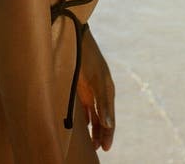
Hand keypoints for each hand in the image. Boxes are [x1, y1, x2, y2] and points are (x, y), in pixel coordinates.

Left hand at [77, 28, 114, 151]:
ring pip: (95, 114)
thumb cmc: (87, 57)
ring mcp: (91, 89)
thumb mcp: (97, 80)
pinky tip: (84, 128)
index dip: (108, 133)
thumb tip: (109, 125)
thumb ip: (103, 102)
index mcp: (107, 89)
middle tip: (98, 150)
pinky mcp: (82, 86)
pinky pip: (87, 107)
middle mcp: (101, 91)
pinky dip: (87, 118)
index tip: (105, 149)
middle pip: (103, 118)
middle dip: (102, 133)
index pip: (109, 117)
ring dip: (94, 128)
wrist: (74, 35)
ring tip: (91, 143)